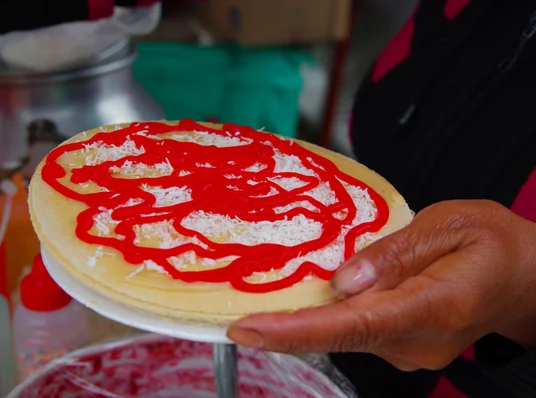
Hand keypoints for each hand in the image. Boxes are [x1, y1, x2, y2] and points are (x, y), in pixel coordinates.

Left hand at [227, 200, 535, 370]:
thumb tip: (344, 279)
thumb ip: (397, 251)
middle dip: (284, 330)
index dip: (296, 331)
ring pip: (343, 335)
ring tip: (266, 304)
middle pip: (339, 336)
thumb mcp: (453, 224)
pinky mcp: (401, 345)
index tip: (248, 330)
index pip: (354, 324)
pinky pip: (353, 331)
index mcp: (435, 305)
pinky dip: (325, 318)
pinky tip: (306, 301)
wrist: (526, 279)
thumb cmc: (495, 244)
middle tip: (235, 321)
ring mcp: (409, 349)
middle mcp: (417, 340)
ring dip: (303, 321)